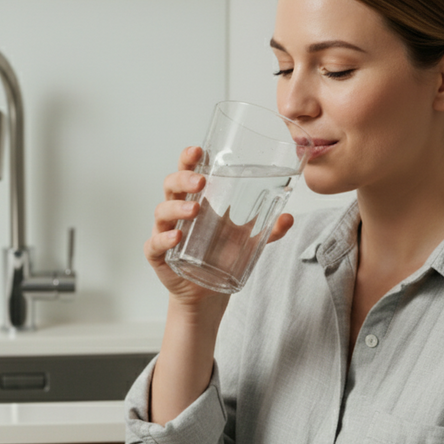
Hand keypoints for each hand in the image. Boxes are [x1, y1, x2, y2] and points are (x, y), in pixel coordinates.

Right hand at [143, 146, 294, 307]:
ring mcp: (165, 232)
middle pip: (171, 185)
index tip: (198, 150)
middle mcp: (177, 212)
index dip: (189, 159)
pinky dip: (164, 238)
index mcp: (195, 199)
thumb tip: (288, 217)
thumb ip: (268, 229)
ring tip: (194, 209)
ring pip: (162, 211)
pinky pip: (155, 243)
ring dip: (177, 207)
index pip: (188, 172)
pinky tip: (177, 236)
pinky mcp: (158, 255)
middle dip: (183, 179)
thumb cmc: (220, 256)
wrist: (207, 293)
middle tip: (200, 182)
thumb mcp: (247, 240)